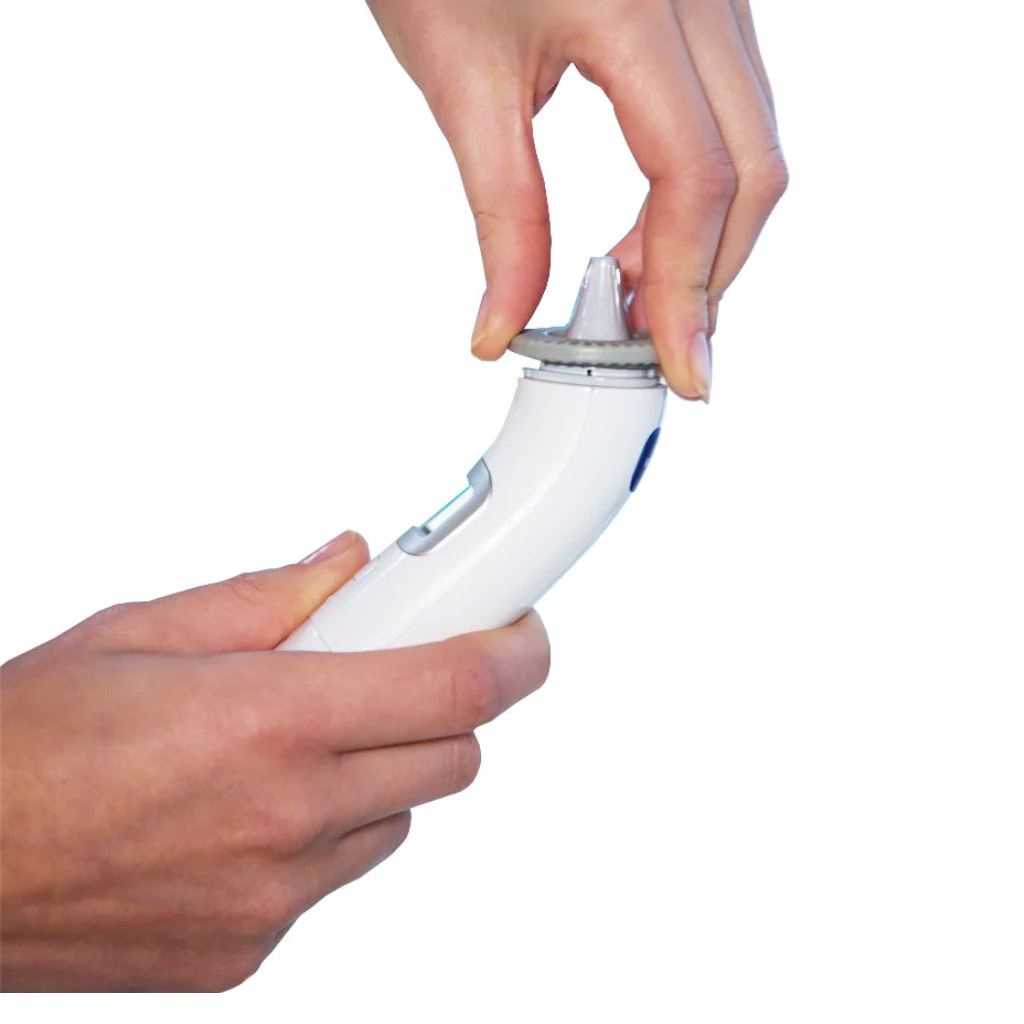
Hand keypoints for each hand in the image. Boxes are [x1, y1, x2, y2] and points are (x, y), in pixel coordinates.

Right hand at [0, 531, 549, 990]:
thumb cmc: (24, 739)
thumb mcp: (141, 631)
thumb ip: (270, 594)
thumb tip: (351, 560)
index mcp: (268, 718)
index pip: (457, 687)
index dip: (516, 653)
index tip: (525, 633)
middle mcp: (286, 817)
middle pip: (454, 757)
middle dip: (445, 707)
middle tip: (396, 674)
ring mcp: (273, 896)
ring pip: (400, 818)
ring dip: (379, 772)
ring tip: (294, 743)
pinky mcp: (249, 949)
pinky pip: (335, 877)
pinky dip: (325, 834)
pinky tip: (248, 809)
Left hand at [367, 0, 786, 400]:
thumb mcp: (460, 84)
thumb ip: (502, 217)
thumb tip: (506, 323)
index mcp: (631, 5)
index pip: (695, 176)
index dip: (686, 287)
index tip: (678, 365)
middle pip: (752, 168)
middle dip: (710, 272)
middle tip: (656, 342)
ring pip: (755, 139)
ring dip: (711, 233)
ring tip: (643, 293)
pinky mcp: (704, 0)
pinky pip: (733, 108)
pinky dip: (705, 184)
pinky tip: (653, 228)